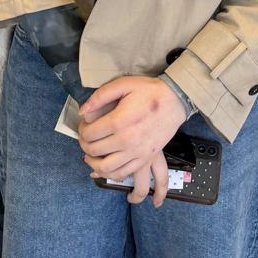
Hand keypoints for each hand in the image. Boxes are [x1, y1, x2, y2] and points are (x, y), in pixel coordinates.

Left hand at [79, 75, 185, 198]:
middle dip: (84, 145)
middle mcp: (126, 140)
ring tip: (91, 155)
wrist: (175, 100)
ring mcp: (137, 152)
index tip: (84, 125)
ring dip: (93, 163)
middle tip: (86, 138)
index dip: (82, 130)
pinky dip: (111, 174)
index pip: (89, 133)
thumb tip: (82, 112)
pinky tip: (106, 167)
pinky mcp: (145, 158)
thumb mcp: (123, 84)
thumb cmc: (149, 91)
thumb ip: (100, 96)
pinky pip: (123, 173)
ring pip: (106, 168)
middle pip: (94, 150)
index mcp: (118, 121)